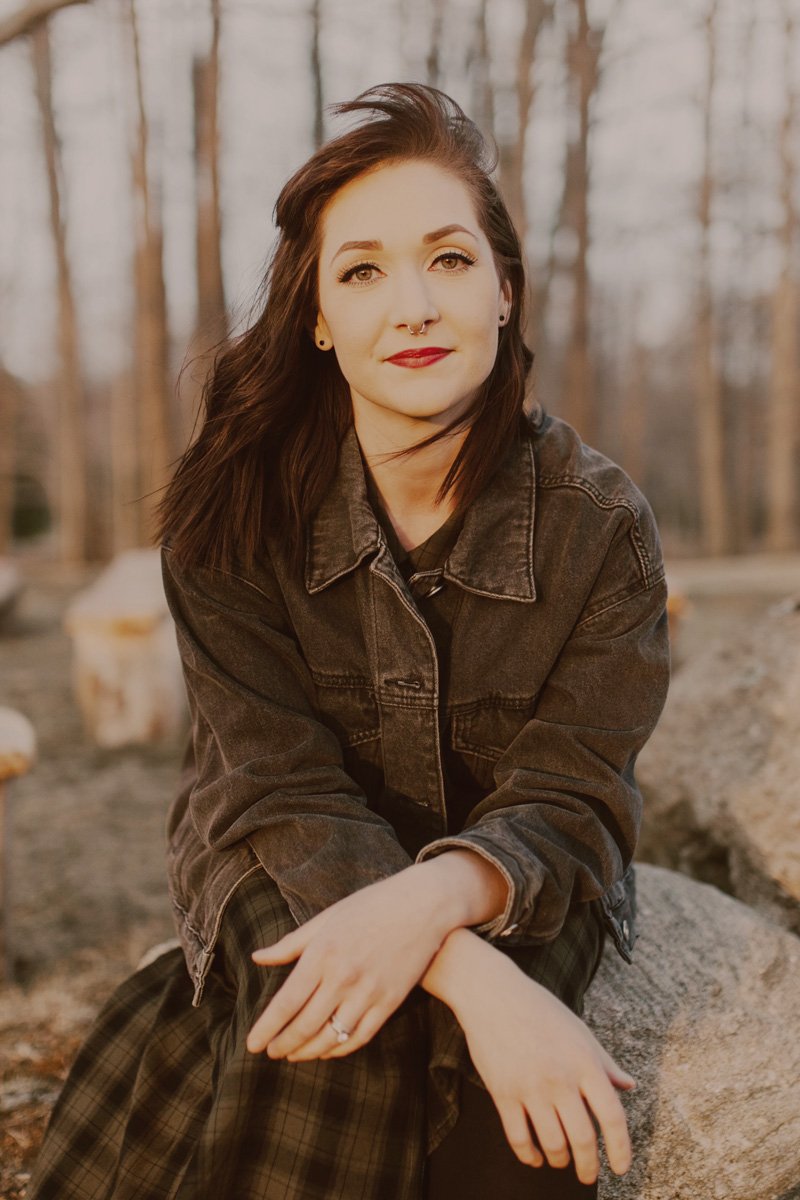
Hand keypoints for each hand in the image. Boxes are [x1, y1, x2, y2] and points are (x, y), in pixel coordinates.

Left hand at [245, 867, 451, 1061]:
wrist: (423, 904)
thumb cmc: (370, 906)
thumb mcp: (326, 918)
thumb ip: (290, 944)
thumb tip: (257, 958)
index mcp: (322, 953)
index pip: (286, 1002)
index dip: (267, 1028)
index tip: (252, 1045)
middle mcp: (343, 976)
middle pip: (305, 1025)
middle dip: (283, 1044)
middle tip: (270, 1053)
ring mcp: (369, 991)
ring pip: (332, 1037)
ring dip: (308, 1052)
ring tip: (293, 1055)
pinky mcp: (390, 1001)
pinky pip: (360, 1036)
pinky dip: (340, 1050)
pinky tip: (326, 1050)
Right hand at [451, 950, 634, 1186]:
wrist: (493, 994)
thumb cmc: (540, 1009)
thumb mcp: (579, 1030)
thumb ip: (605, 1062)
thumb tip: (630, 1086)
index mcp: (584, 1062)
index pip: (612, 1116)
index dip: (621, 1149)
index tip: (620, 1168)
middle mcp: (560, 1078)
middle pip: (583, 1138)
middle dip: (589, 1167)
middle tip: (588, 1175)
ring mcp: (530, 1087)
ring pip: (552, 1144)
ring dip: (560, 1160)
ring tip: (561, 1160)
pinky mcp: (502, 1093)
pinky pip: (518, 1138)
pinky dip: (528, 1155)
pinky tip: (534, 1157)